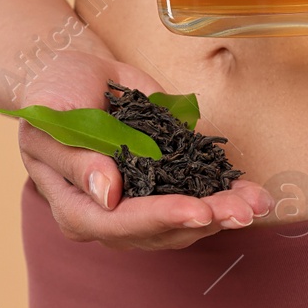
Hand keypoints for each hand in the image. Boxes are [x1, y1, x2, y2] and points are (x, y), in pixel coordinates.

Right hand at [13, 48, 270, 250]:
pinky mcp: (165, 187)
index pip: (117, 222)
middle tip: (240, 211)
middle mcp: (109, 215)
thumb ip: (75, 157)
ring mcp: (140, 205)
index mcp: (74, 205)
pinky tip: (255, 195)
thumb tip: (107, 193)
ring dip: (223, 213)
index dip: (158, 218)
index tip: (196, 209)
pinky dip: (226, 196)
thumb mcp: (51, 114)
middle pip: (158, 231)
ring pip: (184, 223)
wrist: (75, 75)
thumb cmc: (54, 93)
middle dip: (203, 220)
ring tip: (256, 203)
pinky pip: (198, 200)